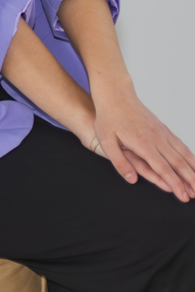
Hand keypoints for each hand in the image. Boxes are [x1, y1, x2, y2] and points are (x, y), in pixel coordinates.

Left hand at [91, 87, 194, 201]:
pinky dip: (190, 156)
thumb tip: (132, 180)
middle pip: (178, 163)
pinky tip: (194, 164)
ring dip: (193, 170)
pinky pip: (181, 145)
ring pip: (183, 154)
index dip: (175, 184)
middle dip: (189, 181)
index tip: (183, 196)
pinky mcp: (164, 129)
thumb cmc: (108, 118)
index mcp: (143, 144)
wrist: (116, 95)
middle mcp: (157, 138)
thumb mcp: (106, 140)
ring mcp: (163, 133)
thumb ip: (119, 162)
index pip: (163, 168)